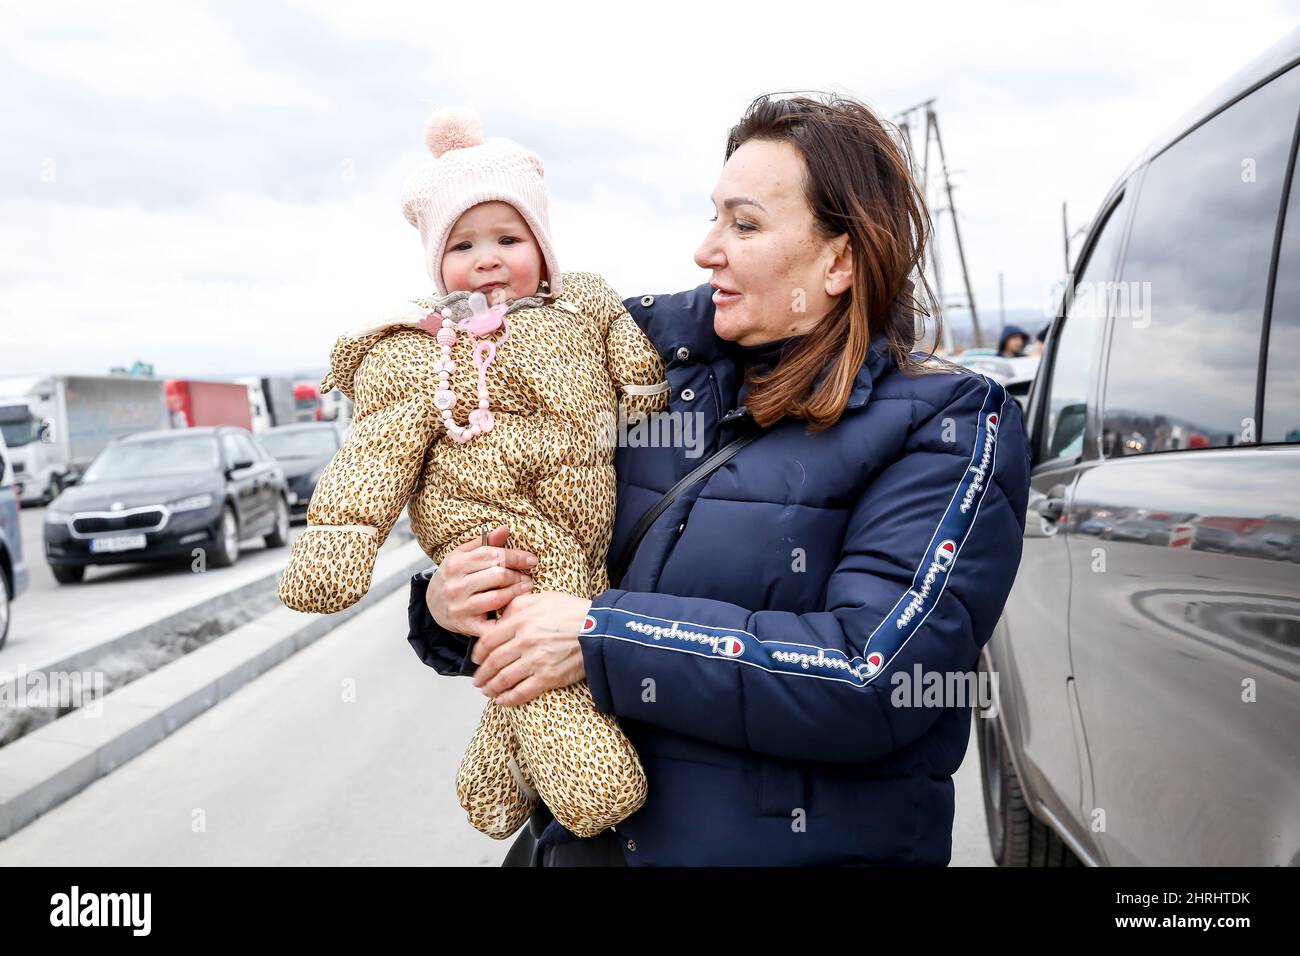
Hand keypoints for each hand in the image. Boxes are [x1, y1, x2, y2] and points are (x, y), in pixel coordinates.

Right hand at [426, 525, 536, 637]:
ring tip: (526, 588)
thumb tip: (505, 528)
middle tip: (528, 577)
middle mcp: (455, 585)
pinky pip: (493, 623)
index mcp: (455, 564)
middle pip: (497, 576)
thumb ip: (484, 543)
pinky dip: (507, 617)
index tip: (532, 559)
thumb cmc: (454, 576)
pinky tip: (515, 610)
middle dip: (517, 575)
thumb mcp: (463, 556)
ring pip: (497, 598)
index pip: (492, 555)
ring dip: (516, 593)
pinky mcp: (465, 625)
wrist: (432, 604)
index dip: (516, 556)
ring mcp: (460, 607)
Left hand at [471, 592, 591, 706]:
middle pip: (494, 662)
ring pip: (504, 679)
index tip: (475, 660)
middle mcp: (525, 641)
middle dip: (482, 674)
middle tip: (477, 680)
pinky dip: (508, 699)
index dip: (478, 653)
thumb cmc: (573, 612)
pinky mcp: (549, 677)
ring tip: (486, 691)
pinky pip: (522, 692)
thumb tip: (500, 619)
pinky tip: (502, 701)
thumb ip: (518, 606)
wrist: (600, 629)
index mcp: (521, 620)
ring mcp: (537, 661)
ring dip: (491, 688)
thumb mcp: (543, 598)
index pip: (489, 640)